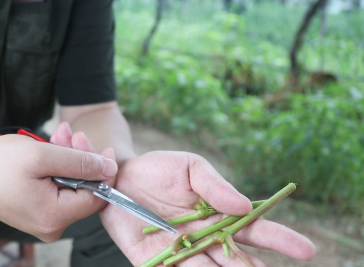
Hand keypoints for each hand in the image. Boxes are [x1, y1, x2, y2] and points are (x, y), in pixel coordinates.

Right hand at [0, 133, 116, 241]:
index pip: (98, 196)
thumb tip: (109, 167)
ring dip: (69, 157)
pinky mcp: (40, 211)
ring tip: (59, 135)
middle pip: (85, 189)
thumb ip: (80, 162)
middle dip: (81, 157)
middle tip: (70, 134)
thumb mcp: (42, 156)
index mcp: (55, 216)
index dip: (102, 169)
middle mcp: (53, 225)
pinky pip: (59, 188)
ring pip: (72, 185)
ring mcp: (46, 220)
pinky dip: (58, 167)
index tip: (100, 147)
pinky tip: (52, 148)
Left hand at [51, 122, 315, 265]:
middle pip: (235, 259)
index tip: (307, 250)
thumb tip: (243, 205)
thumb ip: (215, 186)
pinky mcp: (151, 261)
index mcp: (217, 214)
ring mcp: (179, 251)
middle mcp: (203, 238)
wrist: (117, 176)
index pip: (253, 229)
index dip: (279, 239)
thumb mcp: (189, 168)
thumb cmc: (158, 169)